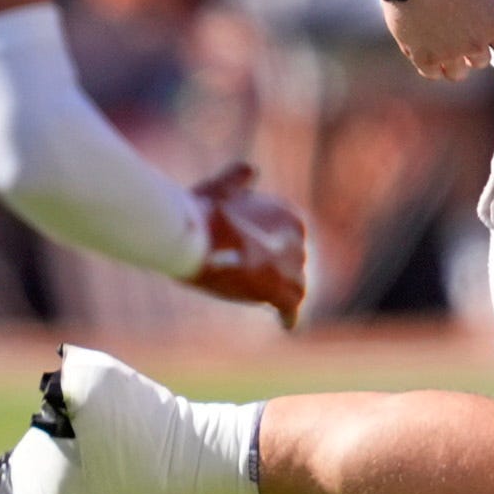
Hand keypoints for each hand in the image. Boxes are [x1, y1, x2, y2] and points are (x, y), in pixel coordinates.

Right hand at [185, 164, 307, 327]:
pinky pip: (291, 306)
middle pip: (292, 263)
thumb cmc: (201, 211)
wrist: (195, 235)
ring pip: (293, 285)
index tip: (252, 257)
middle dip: (276, 271)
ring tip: (260, 295)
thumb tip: (252, 170)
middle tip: (249, 277)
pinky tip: (286, 323)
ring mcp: (292, 265)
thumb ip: (236, 181)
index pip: (289, 239)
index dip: (270, 251)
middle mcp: (298, 239)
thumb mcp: (220, 188)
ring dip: (279, 291)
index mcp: (288, 215)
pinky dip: (288, 315)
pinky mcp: (282, 290)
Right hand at [361, 0, 493, 79]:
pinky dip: (432, 67)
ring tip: (443, 53)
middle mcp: (474, 44)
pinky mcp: (424, 58)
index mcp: (492, 24)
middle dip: (472, 54)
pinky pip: (433, 73)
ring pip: (457, 74)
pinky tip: (428, 58)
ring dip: (453, 64)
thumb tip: (481, 26)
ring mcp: (449, 54)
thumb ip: (485, 13)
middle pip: (479, 62)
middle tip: (459, 43)